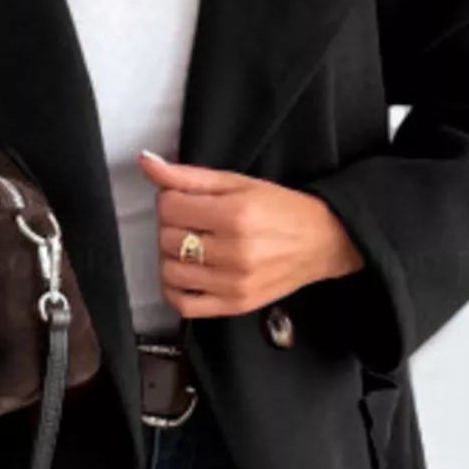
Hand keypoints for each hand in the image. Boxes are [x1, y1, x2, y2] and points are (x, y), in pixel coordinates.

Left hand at [138, 149, 363, 318]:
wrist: (321, 241)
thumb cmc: (281, 210)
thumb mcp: (237, 183)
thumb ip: (188, 176)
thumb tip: (147, 163)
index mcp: (235, 215)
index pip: (168, 207)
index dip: (169, 200)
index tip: (183, 201)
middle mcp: (234, 251)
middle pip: (166, 239)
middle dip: (171, 227)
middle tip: (191, 223)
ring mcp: (233, 283)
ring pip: (169, 272)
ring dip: (170, 257)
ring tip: (190, 247)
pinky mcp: (234, 305)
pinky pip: (184, 305)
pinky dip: (175, 291)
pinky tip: (186, 275)